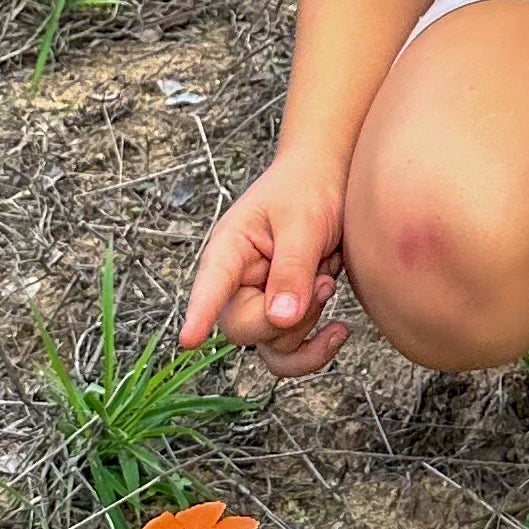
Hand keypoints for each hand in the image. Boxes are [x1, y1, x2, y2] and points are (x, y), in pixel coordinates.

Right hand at [179, 154, 353, 380]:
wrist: (332, 177)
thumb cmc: (309, 188)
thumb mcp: (303, 223)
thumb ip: (291, 269)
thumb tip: (281, 319)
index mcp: (229, 249)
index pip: (211, 285)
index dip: (199, 313)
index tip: (188, 340)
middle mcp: (238, 282)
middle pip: (243, 328)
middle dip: (286, 317)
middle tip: (322, 282)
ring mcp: (260, 301)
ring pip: (271, 345)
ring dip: (307, 325)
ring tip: (328, 283)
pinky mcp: (285, 313)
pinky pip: (291, 350)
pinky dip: (315, 347)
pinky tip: (339, 330)